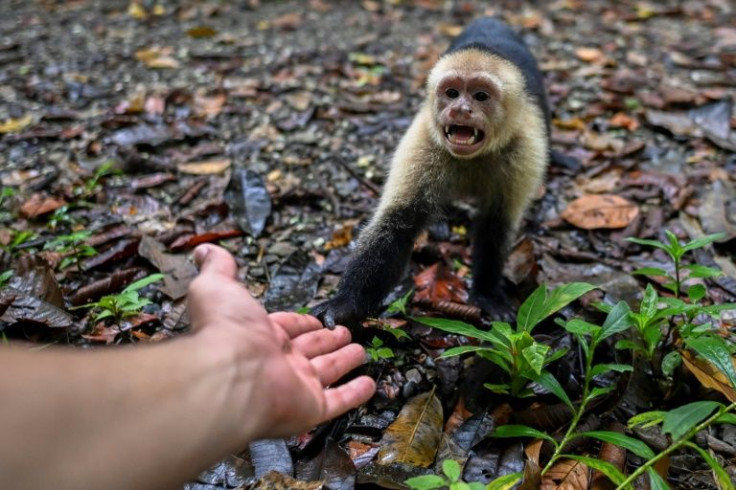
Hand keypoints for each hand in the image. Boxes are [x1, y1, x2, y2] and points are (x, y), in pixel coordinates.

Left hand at [188, 244, 375, 439]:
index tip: (317, 319)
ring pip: (327, 371)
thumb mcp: (218, 286)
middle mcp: (277, 362)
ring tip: (360, 352)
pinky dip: (355, 393)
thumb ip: (217, 267)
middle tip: (345, 332)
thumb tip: (204, 249)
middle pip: (310, 349)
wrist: (229, 374)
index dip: (302, 322)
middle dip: (328, 340)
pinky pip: (338, 400)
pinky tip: (369, 384)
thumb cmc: (225, 329)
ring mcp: (294, 386)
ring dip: (344, 362)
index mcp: (260, 336)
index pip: (287, 327)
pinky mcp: (310, 408)